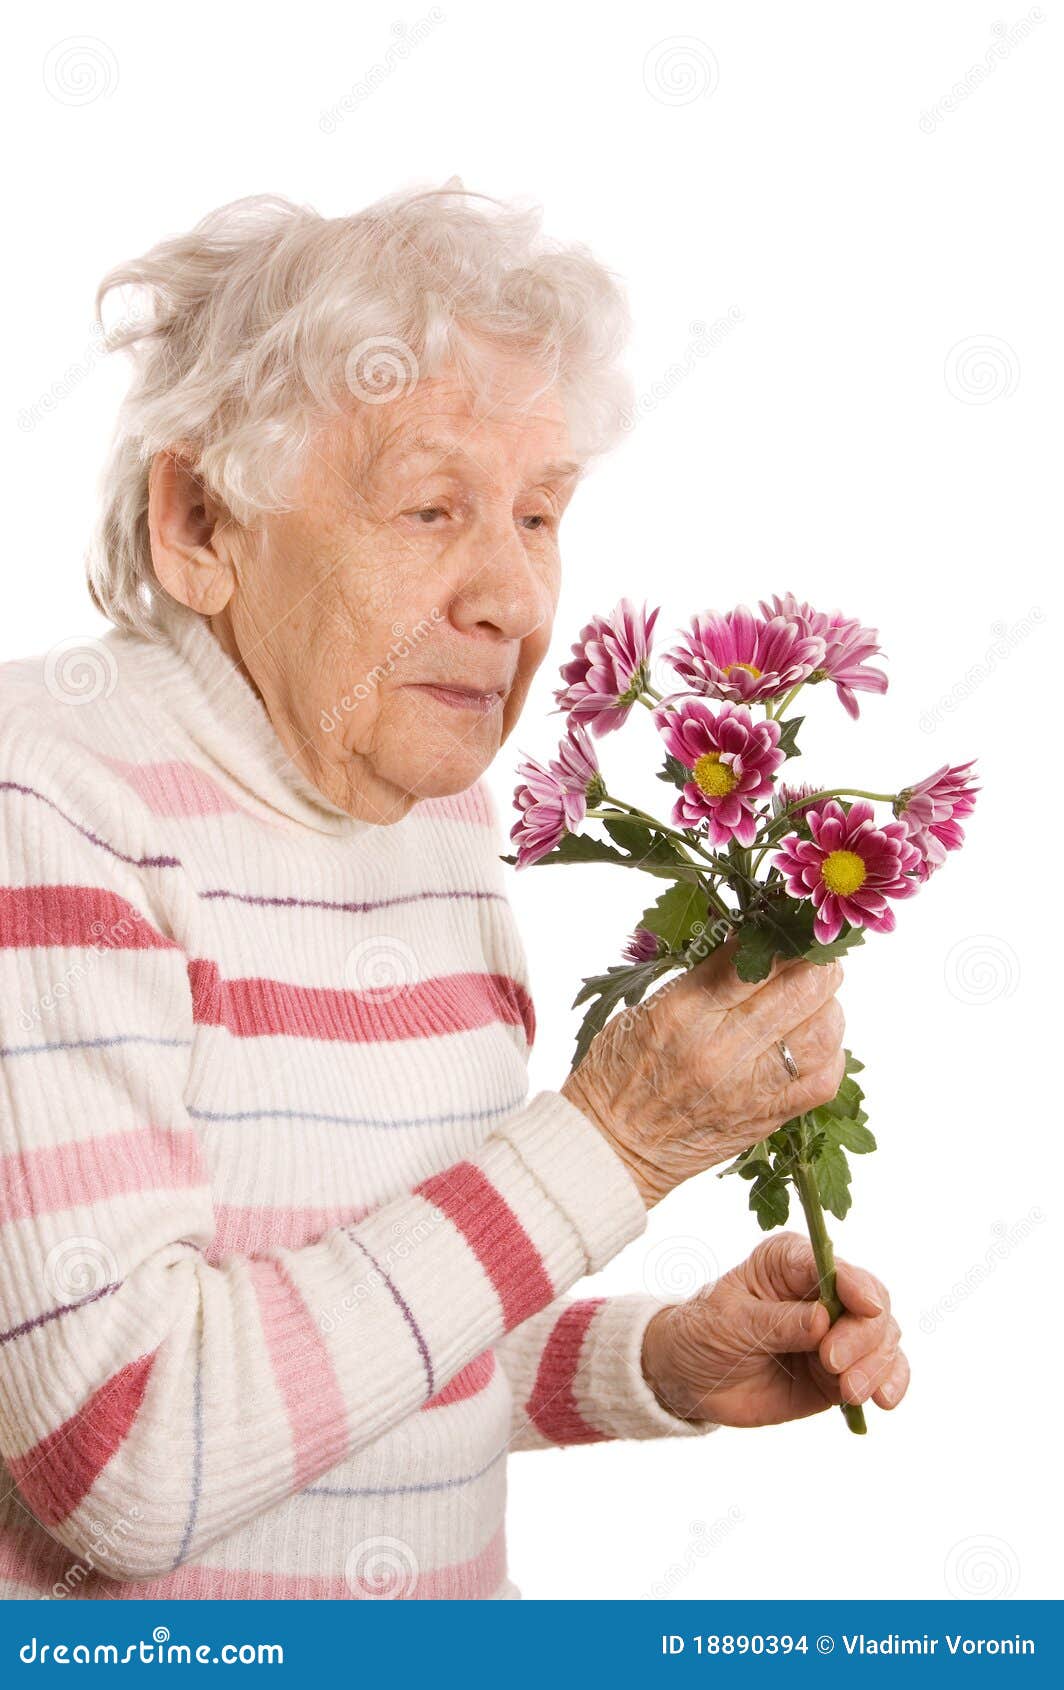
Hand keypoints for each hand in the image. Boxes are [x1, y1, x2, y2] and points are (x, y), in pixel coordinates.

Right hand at [561, 935, 846, 1207]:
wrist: (614, 1147)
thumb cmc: (620, 1071)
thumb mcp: (647, 1007)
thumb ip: (706, 975)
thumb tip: (757, 939)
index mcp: (683, 1012)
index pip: (756, 958)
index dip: (781, 934)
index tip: (785, 924)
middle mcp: (722, 1049)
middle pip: (802, 988)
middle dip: (815, 960)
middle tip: (812, 953)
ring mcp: (751, 1088)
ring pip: (823, 1030)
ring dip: (826, 1003)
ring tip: (814, 996)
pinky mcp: (769, 1117)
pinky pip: (825, 1077)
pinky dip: (829, 1049)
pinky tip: (813, 1038)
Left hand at [640, 1232, 908, 1426]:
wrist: (692, 1378)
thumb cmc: (705, 1333)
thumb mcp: (731, 1323)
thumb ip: (778, 1322)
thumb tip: (824, 1321)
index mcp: (790, 1260)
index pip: (833, 1265)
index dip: (855, 1285)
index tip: (867, 1309)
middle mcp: (823, 1290)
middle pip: (871, 1303)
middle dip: (863, 1336)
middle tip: (832, 1366)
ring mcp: (839, 1330)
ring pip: (883, 1338)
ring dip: (876, 1365)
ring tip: (851, 1393)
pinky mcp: (845, 1368)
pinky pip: (884, 1371)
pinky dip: (892, 1382)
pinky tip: (884, 1401)